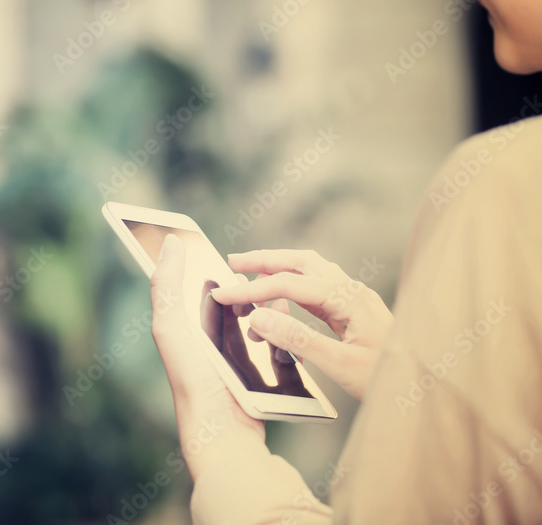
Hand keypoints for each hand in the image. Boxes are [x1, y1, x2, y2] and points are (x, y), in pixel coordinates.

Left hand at [150, 235, 264, 479]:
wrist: (224, 432)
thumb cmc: (193, 379)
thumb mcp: (171, 327)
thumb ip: (167, 285)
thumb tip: (171, 241)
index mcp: (185, 329)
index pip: (192, 286)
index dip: (200, 264)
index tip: (211, 243)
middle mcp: (209, 343)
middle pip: (229, 299)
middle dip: (242, 281)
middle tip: (252, 264)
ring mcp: (237, 358)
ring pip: (255, 317)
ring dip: (264, 301)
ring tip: (272, 287)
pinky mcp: (263, 372)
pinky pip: (275, 340)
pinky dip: (280, 325)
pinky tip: (286, 313)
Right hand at [211, 249, 393, 399]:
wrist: (427, 390)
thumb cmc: (390, 380)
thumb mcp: (341, 365)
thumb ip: (297, 339)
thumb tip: (258, 317)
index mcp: (349, 299)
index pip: (289, 284)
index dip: (252, 289)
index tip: (223, 295)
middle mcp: (352, 291)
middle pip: (301, 262)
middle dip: (264, 260)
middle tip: (233, 263)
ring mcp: (355, 299)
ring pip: (310, 270)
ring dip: (279, 268)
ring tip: (251, 274)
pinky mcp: (354, 312)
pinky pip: (318, 288)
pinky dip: (293, 286)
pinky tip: (282, 298)